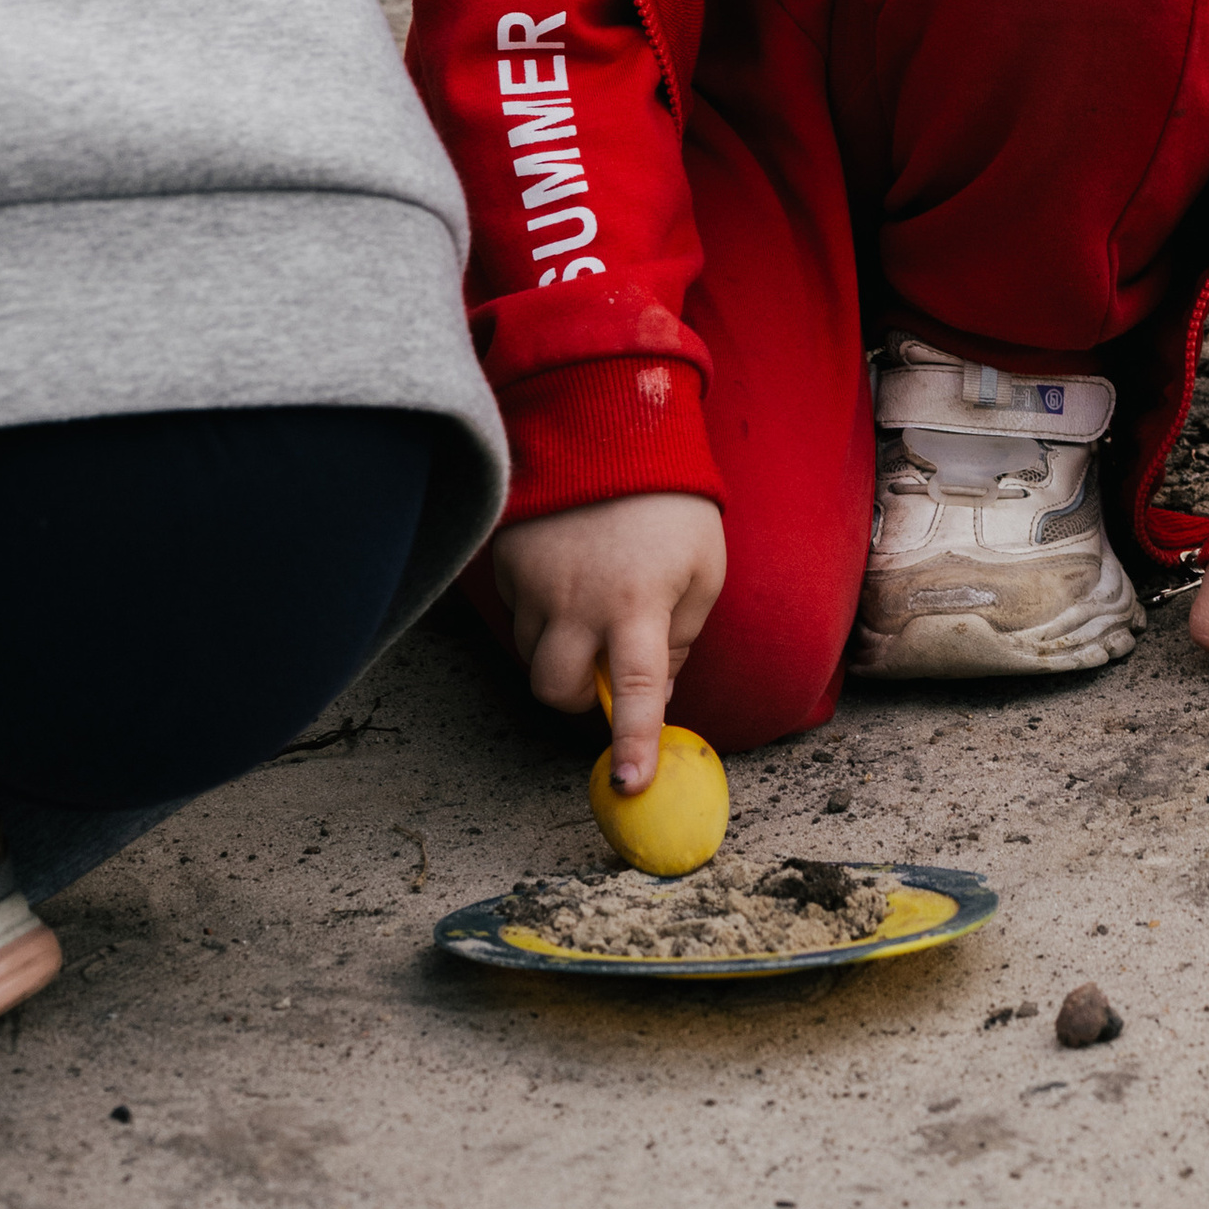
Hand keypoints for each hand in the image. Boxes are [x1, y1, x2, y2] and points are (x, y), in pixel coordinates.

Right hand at [491, 493, 726, 794]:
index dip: (633, 743)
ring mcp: (533, 582)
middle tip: (604, 670)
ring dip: (559, 650)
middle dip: (577, 697)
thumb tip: (658, 691)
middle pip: (556, 690)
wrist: (611, 423)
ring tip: (592, 599)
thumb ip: (681, 638)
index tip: (628, 785)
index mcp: (637, 604)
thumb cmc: (671, 503)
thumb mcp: (703, 569)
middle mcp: (577, 601)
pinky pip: (516, 611)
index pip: (635, 692)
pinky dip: (540, 609)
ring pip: (532, 654)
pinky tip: (568, 568)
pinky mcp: (505, 561)